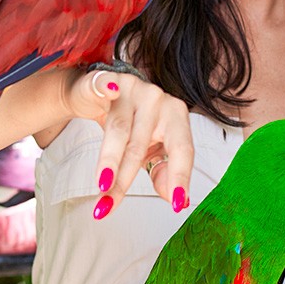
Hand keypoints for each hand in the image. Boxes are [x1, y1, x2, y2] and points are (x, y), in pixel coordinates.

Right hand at [65, 69, 194, 217]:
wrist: (104, 92)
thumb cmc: (132, 124)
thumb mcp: (151, 149)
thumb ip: (162, 170)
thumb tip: (172, 197)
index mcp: (176, 116)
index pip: (182, 150)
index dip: (179, 177)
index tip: (176, 203)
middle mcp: (159, 100)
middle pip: (141, 144)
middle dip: (125, 178)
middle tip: (111, 204)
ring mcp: (134, 88)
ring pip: (120, 129)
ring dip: (108, 161)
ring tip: (101, 187)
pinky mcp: (108, 79)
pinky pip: (104, 85)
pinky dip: (104, 88)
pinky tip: (107, 91)